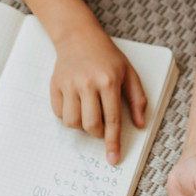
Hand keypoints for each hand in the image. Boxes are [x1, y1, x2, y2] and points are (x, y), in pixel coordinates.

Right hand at [50, 27, 147, 164]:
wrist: (79, 36)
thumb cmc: (107, 56)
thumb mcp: (129, 73)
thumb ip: (137, 99)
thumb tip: (140, 125)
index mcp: (108, 82)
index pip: (113, 120)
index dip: (113, 142)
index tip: (113, 158)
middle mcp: (87, 84)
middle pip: (91, 125)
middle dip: (97, 133)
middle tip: (102, 124)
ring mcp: (69, 85)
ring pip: (72, 123)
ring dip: (81, 125)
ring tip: (88, 111)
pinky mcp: (55, 85)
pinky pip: (59, 113)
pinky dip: (68, 115)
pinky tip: (76, 102)